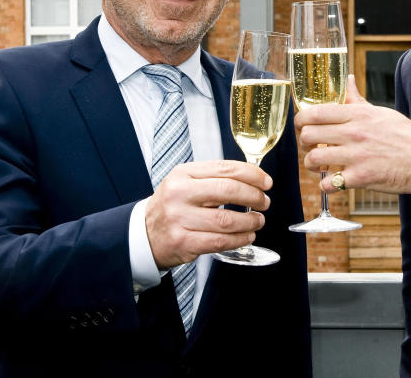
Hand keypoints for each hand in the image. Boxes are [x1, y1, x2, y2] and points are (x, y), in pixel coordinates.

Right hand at [144, 160, 271, 268]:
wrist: (144, 234)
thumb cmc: (173, 206)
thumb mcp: (186, 183)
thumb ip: (214, 178)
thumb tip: (253, 178)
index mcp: (183, 174)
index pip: (225, 169)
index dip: (252, 175)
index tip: (266, 182)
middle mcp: (179, 194)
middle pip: (228, 191)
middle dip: (254, 197)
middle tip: (264, 202)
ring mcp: (180, 219)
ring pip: (227, 220)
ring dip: (250, 221)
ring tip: (258, 220)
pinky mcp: (183, 242)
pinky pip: (220, 241)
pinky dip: (240, 239)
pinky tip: (247, 236)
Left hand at [294, 75, 410, 195]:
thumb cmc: (406, 136)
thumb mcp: (381, 112)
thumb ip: (357, 100)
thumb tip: (347, 80)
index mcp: (358, 114)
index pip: (315, 112)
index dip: (301, 120)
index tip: (303, 127)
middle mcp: (354, 133)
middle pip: (308, 135)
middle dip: (304, 143)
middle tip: (312, 147)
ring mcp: (356, 156)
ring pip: (314, 159)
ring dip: (312, 164)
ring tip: (320, 165)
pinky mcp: (361, 178)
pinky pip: (329, 183)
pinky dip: (327, 185)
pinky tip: (335, 181)